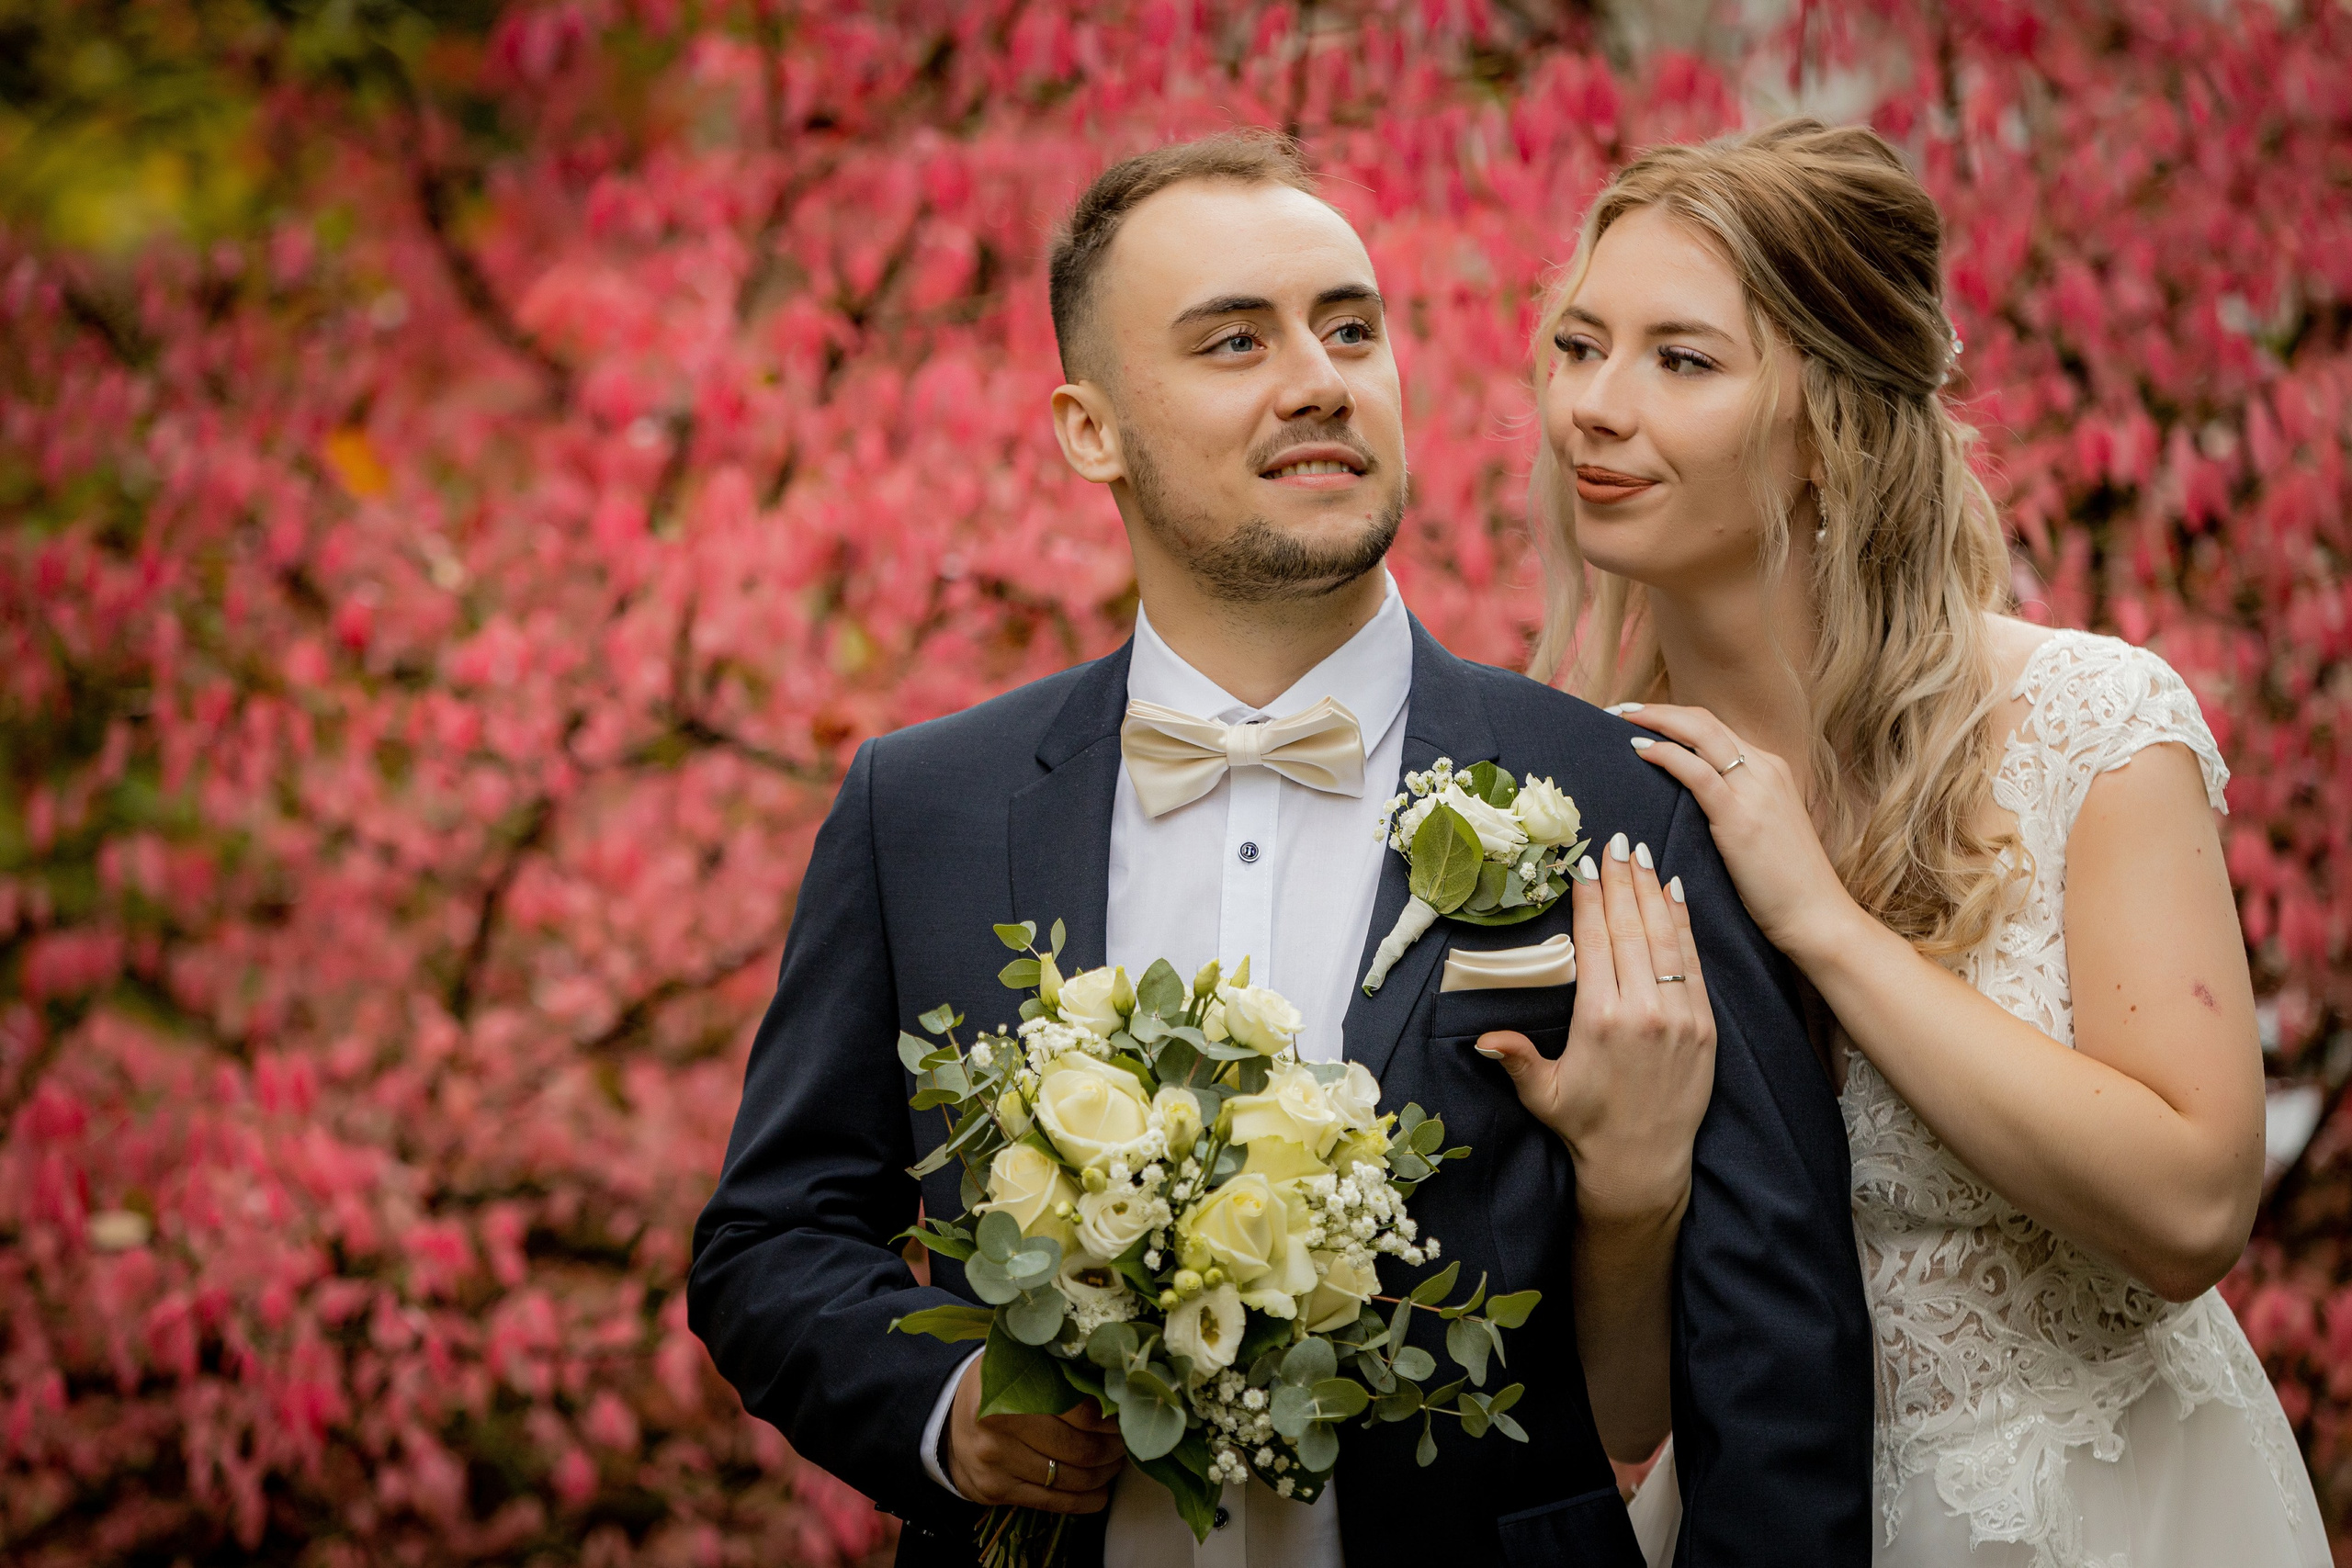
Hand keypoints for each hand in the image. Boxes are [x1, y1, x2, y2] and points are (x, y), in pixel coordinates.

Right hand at [944, 1356, 1125, 1513]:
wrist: (948, 1422)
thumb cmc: (998, 1387)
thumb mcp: (1021, 1365)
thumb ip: (1060, 1372)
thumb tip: (1115, 1385)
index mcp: (1008, 1391)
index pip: (1079, 1412)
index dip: (1111, 1419)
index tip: (1126, 1415)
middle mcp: (998, 1431)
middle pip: (1079, 1449)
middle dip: (1113, 1449)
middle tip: (1125, 1441)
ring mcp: (995, 1465)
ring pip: (1071, 1479)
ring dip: (1103, 1474)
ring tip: (1114, 1462)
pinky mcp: (996, 1492)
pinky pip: (1053, 1503)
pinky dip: (1085, 1500)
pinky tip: (1099, 1491)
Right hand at [1475, 829, 1715, 1224]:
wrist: (1644, 1163)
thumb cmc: (1586, 1126)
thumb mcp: (1542, 1093)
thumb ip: (1516, 1059)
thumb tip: (1484, 1038)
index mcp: (1598, 1019)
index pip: (1596, 942)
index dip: (1590, 899)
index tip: (1585, 865)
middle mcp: (1642, 1010)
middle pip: (1631, 929)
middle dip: (1622, 881)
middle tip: (1616, 842)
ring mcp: (1679, 1016)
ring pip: (1666, 939)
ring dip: (1653, 893)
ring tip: (1642, 856)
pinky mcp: (1705, 1026)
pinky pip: (1693, 964)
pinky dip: (1685, 926)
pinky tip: (1677, 895)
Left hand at [1614, 703, 1859, 960]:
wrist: (1817, 915)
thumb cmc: (1784, 882)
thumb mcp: (1762, 828)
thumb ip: (1734, 804)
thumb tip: (1688, 799)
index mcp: (1770, 769)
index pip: (1715, 727)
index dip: (1675, 717)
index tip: (1639, 718)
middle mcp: (1765, 769)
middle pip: (1704, 720)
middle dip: (1659, 710)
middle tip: (1620, 711)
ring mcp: (1756, 789)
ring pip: (1700, 734)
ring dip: (1656, 721)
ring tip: (1621, 721)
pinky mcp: (1741, 816)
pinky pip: (1697, 772)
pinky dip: (1666, 754)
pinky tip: (1640, 751)